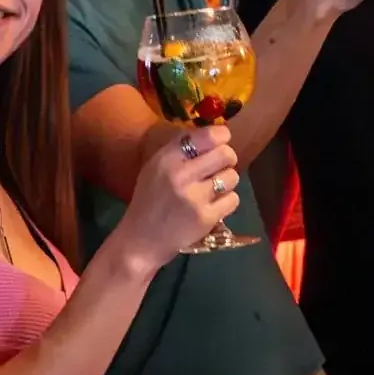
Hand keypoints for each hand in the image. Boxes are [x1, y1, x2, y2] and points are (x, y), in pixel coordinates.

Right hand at [116, 125, 239, 268]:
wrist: (140, 241)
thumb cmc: (150, 201)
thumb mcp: (155, 167)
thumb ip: (181, 149)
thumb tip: (216, 133)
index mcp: (167, 159)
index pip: (208, 135)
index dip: (221, 136)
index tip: (221, 142)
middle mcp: (180, 175)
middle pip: (226, 154)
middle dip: (228, 159)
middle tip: (219, 167)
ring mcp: (194, 198)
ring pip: (233, 176)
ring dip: (227, 182)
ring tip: (212, 189)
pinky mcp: (206, 218)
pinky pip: (233, 200)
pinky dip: (226, 203)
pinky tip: (212, 207)